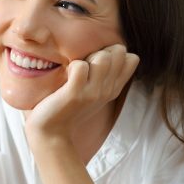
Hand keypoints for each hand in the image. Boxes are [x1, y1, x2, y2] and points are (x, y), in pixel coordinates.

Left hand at [24, 44, 139, 140]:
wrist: (52, 133)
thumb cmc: (69, 108)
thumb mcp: (94, 92)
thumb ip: (105, 75)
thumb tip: (115, 52)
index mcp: (113, 89)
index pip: (132, 58)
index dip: (114, 53)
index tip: (98, 62)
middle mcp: (107, 91)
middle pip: (119, 52)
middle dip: (102, 50)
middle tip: (86, 64)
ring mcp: (92, 93)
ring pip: (103, 57)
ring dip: (88, 57)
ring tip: (76, 71)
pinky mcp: (75, 94)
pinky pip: (80, 66)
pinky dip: (72, 66)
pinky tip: (67, 77)